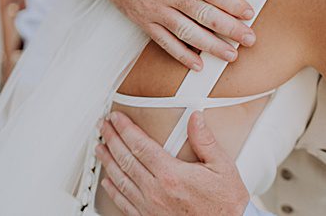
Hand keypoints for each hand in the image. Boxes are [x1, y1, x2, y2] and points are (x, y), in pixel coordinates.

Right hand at [83, 0, 254, 68]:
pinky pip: (165, 42)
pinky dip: (182, 55)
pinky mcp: (142, 21)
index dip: (233, 4)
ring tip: (231, 54)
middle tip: (249, 39)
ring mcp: (152, 8)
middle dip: (230, 29)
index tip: (248, 14)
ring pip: (187, 32)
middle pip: (203, 13)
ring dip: (211, 46)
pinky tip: (198, 63)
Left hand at [96, 111, 247, 215]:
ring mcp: (149, 205)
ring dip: (107, 160)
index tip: (117, 118)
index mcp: (172, 174)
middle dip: (112, 139)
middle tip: (104, 127)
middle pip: (125, 159)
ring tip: (100, 147)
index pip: (141, 146)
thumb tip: (195, 119)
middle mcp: (156, 190)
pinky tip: (107, 180)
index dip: (125, 129)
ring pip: (120, 179)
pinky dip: (112, 189)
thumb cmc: (225, 203)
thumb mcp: (223, 167)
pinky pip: (123, 201)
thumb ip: (205, 142)